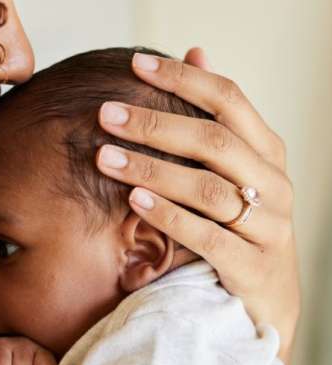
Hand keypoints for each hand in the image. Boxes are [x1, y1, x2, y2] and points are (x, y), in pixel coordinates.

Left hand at [97, 48, 298, 364]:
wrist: (269, 298)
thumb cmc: (243, 226)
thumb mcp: (237, 171)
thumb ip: (216, 119)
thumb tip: (197, 51)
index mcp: (268, 153)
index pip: (229, 99)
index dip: (184, 78)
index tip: (136, 64)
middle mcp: (274, 183)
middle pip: (214, 141)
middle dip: (156, 124)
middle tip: (106, 114)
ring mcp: (268, 226)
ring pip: (208, 188)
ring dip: (152, 170)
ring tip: (105, 157)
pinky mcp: (252, 266)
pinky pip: (207, 236)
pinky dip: (169, 215)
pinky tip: (134, 199)